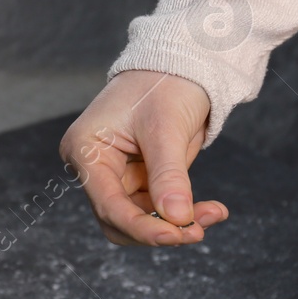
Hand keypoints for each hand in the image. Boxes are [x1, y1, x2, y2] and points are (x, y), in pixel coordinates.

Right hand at [59, 70, 228, 245]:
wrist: (181, 63)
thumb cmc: (165, 83)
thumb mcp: (166, 128)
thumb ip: (168, 176)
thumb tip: (178, 220)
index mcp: (86, 150)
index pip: (108, 204)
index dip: (141, 227)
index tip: (176, 236)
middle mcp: (94, 166)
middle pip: (119, 220)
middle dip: (158, 230)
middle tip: (197, 231)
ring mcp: (116, 174)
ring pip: (139, 220)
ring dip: (175, 225)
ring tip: (212, 214)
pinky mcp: (138, 178)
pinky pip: (157, 209)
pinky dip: (183, 213)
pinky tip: (211, 209)